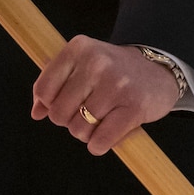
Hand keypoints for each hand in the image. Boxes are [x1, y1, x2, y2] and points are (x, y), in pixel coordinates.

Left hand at [31, 36, 179, 154]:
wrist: (157, 69)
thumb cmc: (113, 70)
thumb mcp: (82, 64)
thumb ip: (54, 84)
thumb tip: (36, 112)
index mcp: (78, 48)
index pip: (44, 90)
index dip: (49, 105)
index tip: (63, 104)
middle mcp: (96, 63)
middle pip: (59, 114)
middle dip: (69, 121)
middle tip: (85, 113)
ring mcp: (116, 85)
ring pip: (79, 129)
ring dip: (86, 134)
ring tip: (99, 121)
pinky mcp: (134, 107)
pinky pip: (100, 141)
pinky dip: (99, 145)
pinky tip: (106, 135)